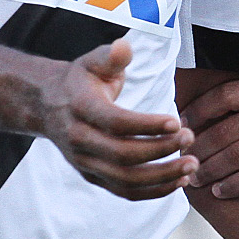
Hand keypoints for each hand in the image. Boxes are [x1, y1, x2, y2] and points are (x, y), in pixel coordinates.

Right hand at [39, 37, 195, 200]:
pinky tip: (179, 180)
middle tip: (189, 137)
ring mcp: (84, 162)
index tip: (176, 122)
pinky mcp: (92, 176)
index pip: (115, 122)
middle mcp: (79, 139)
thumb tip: (125, 47)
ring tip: (192, 165)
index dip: (146, 126)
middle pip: (122, 155)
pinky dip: (154, 191)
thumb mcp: (92, 61)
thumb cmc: (80, 81)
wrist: (47, 105)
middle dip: (161, 150)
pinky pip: (125, 192)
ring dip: (162, 177)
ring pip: (125, 180)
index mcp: (80, 107)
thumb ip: (111, 56)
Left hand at [182, 76, 238, 197]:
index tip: (181, 126)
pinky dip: (233, 186)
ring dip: (209, 171)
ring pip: (234, 156)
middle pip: (223, 131)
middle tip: (181, 161)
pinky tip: (221, 192)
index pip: (222, 97)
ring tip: (194, 180)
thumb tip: (223, 111)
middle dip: (198, 150)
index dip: (197, 113)